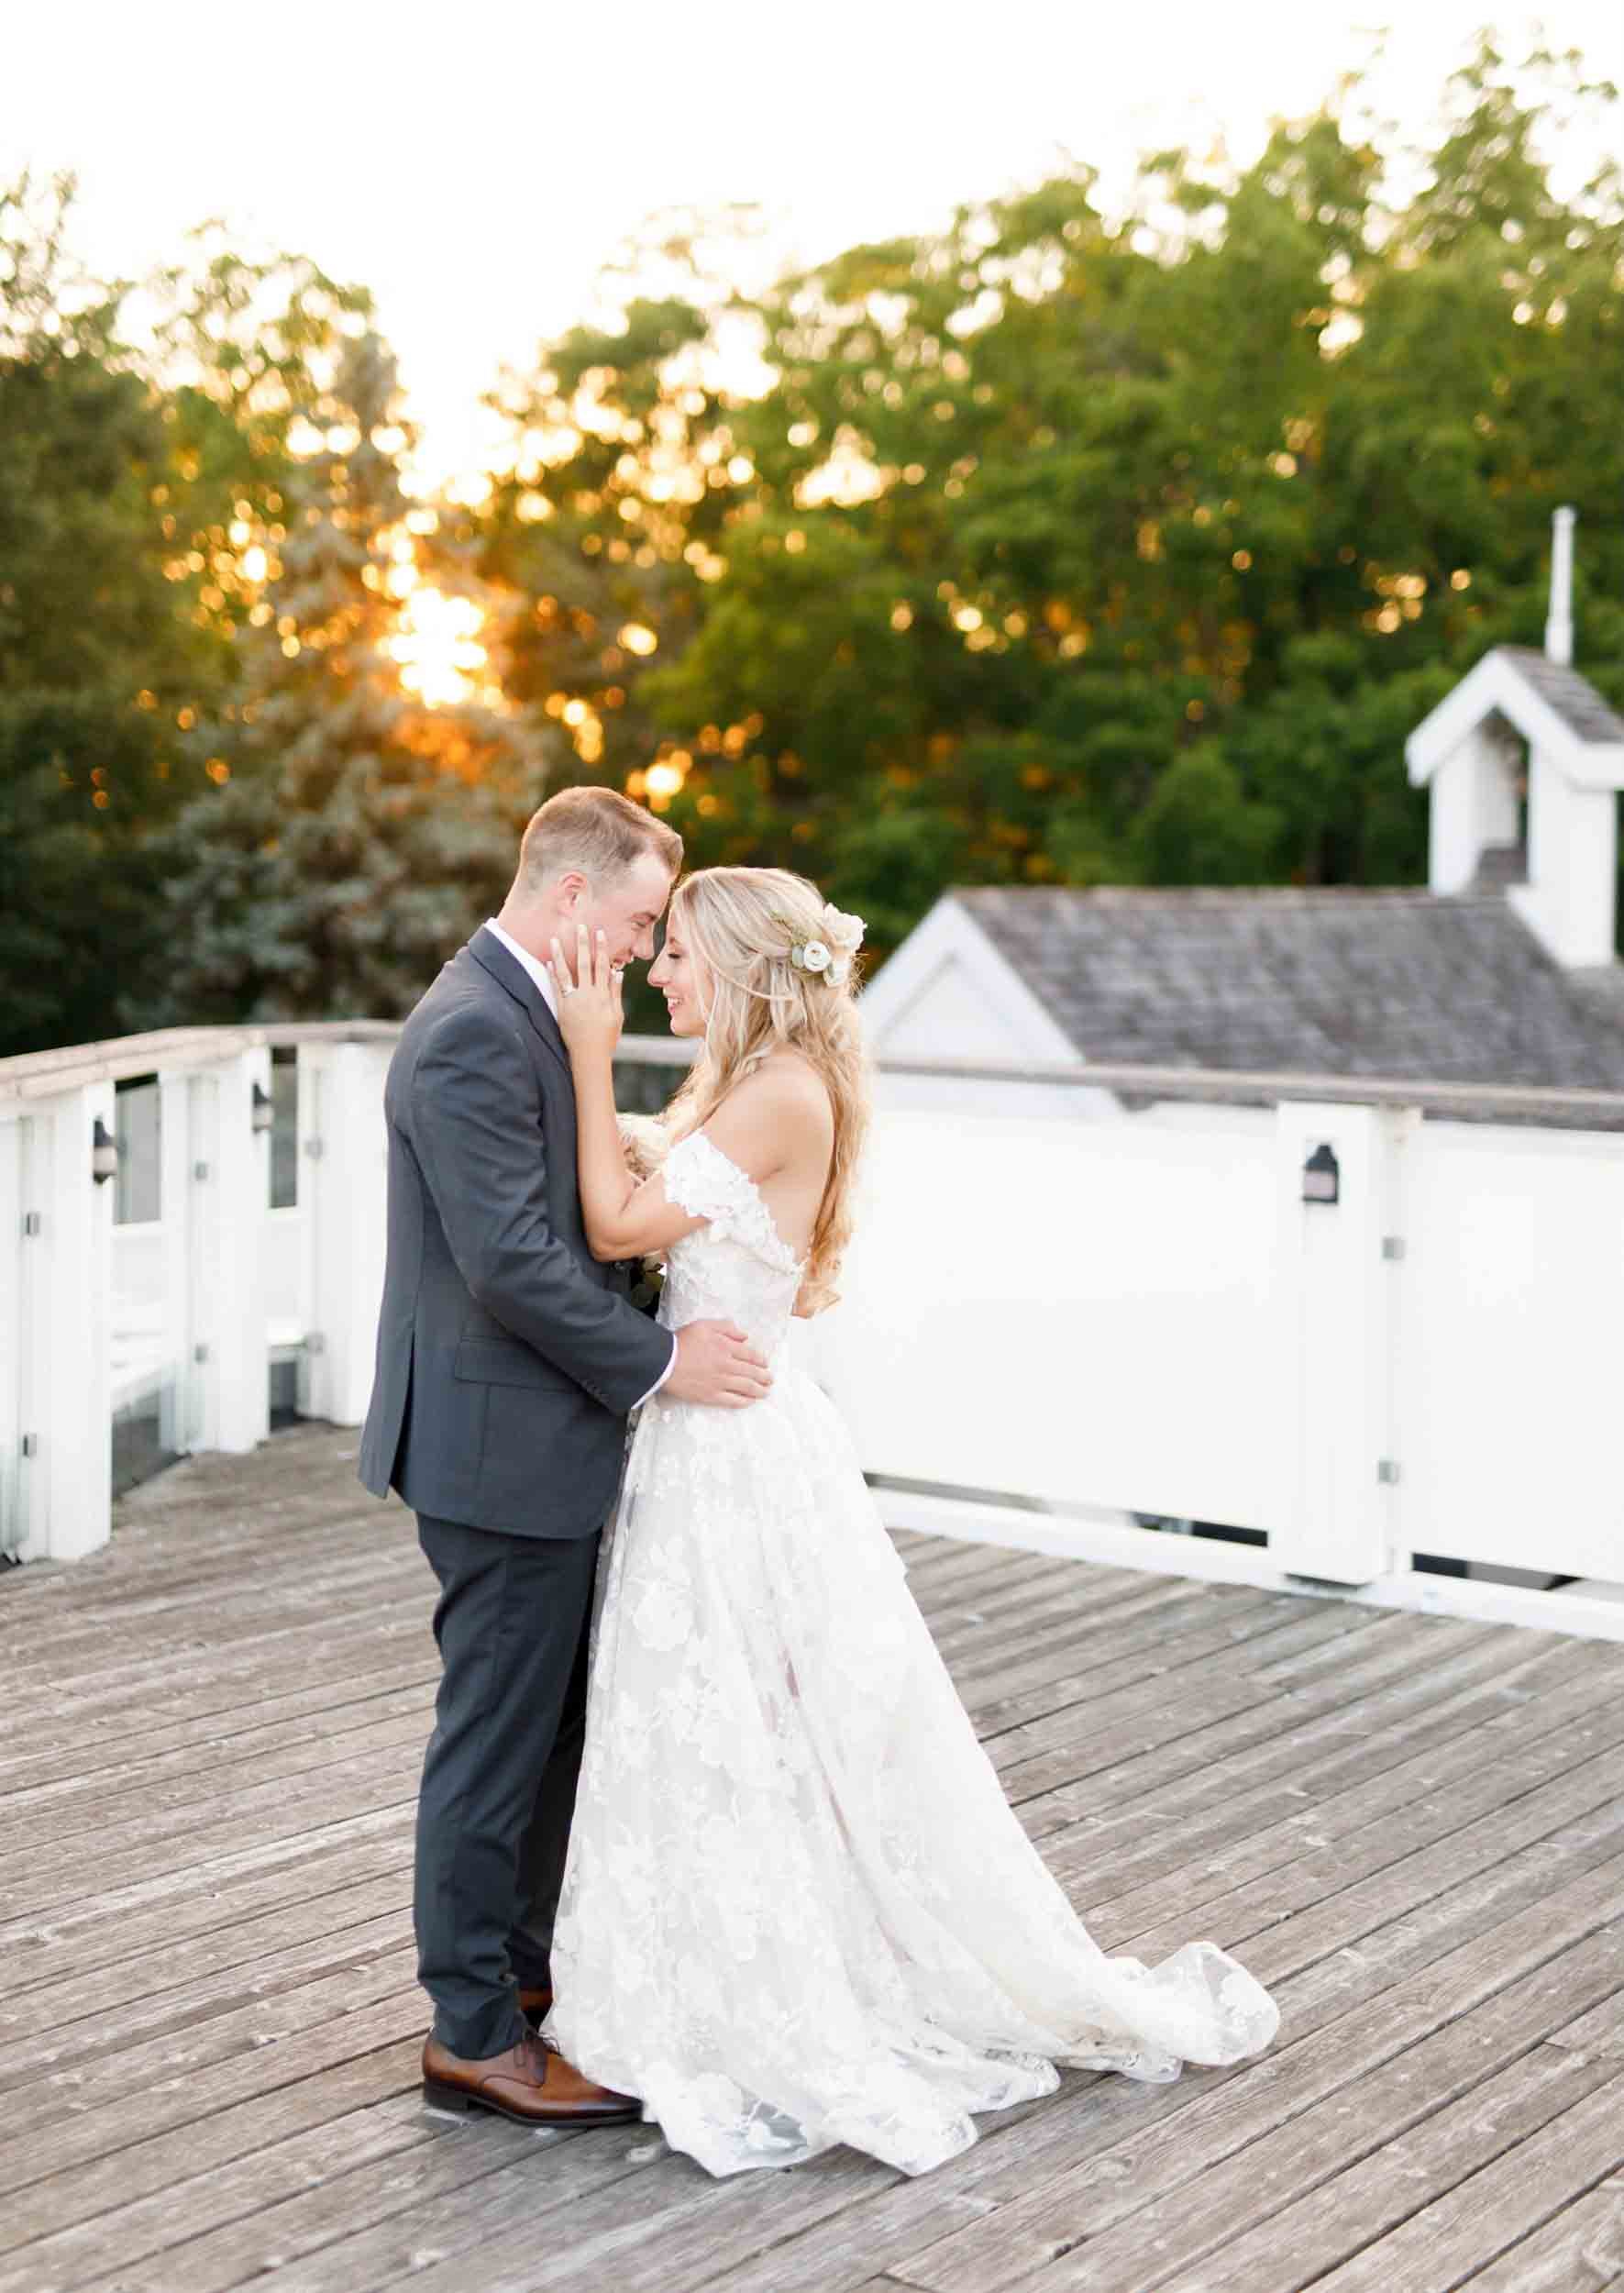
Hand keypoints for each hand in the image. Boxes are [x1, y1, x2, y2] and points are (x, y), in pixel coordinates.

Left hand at [548, 926, 624, 1058]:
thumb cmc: (606, 1037)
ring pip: (566, 972)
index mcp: (603, 995)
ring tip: (554, 939)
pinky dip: (552, 974)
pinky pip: (556, 988)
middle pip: (585, 964)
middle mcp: (588, 995)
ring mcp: (573, 1001)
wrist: (589, 1056)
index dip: (601, 948)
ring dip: (560, 954)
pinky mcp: (562, 1009)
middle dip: (582, 944)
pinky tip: (548, 962)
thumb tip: (618, 972)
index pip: (603, 966)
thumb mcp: (617, 1015)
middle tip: (580, 927)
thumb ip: (616, 992)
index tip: (599, 933)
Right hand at [664, 1320, 772, 1408]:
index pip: (750, 1355)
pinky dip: (744, 1401)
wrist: (664, 1363)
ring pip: (746, 1388)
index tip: (765, 1364)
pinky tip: (749, 1402)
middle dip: (764, 1376)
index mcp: (726, 1347)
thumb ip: (727, 1328)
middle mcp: (727, 1366)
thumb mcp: (704, 1325)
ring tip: (765, 1392)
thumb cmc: (681, 1342)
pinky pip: (732, 1400)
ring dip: (759, 1390)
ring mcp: (720, 1382)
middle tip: (770, 1379)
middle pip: (752, 1373)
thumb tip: (744, 1336)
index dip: (760, 1360)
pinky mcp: (711, 1396)